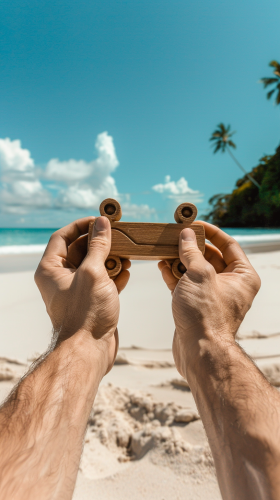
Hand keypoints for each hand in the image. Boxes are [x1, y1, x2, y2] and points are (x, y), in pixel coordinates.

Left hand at [35, 216, 129, 371]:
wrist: (89, 350)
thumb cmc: (85, 312)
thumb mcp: (93, 272)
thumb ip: (99, 246)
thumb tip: (103, 223)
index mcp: (51, 269)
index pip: (62, 237)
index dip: (80, 225)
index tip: (99, 220)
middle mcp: (60, 278)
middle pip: (79, 250)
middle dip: (100, 242)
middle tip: (118, 235)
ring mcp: (76, 290)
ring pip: (93, 265)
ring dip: (110, 258)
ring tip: (126, 254)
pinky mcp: (90, 300)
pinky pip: (101, 281)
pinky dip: (114, 275)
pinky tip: (127, 272)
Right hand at [158, 221, 260, 376]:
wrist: (198, 351)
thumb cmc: (206, 315)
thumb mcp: (199, 274)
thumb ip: (191, 252)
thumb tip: (186, 235)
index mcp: (243, 276)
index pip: (228, 244)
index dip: (210, 231)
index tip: (193, 223)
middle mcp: (231, 285)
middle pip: (210, 256)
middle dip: (191, 246)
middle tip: (175, 234)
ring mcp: (213, 296)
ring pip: (196, 270)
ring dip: (180, 259)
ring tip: (165, 248)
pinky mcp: (197, 305)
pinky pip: (186, 284)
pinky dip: (175, 274)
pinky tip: (162, 265)